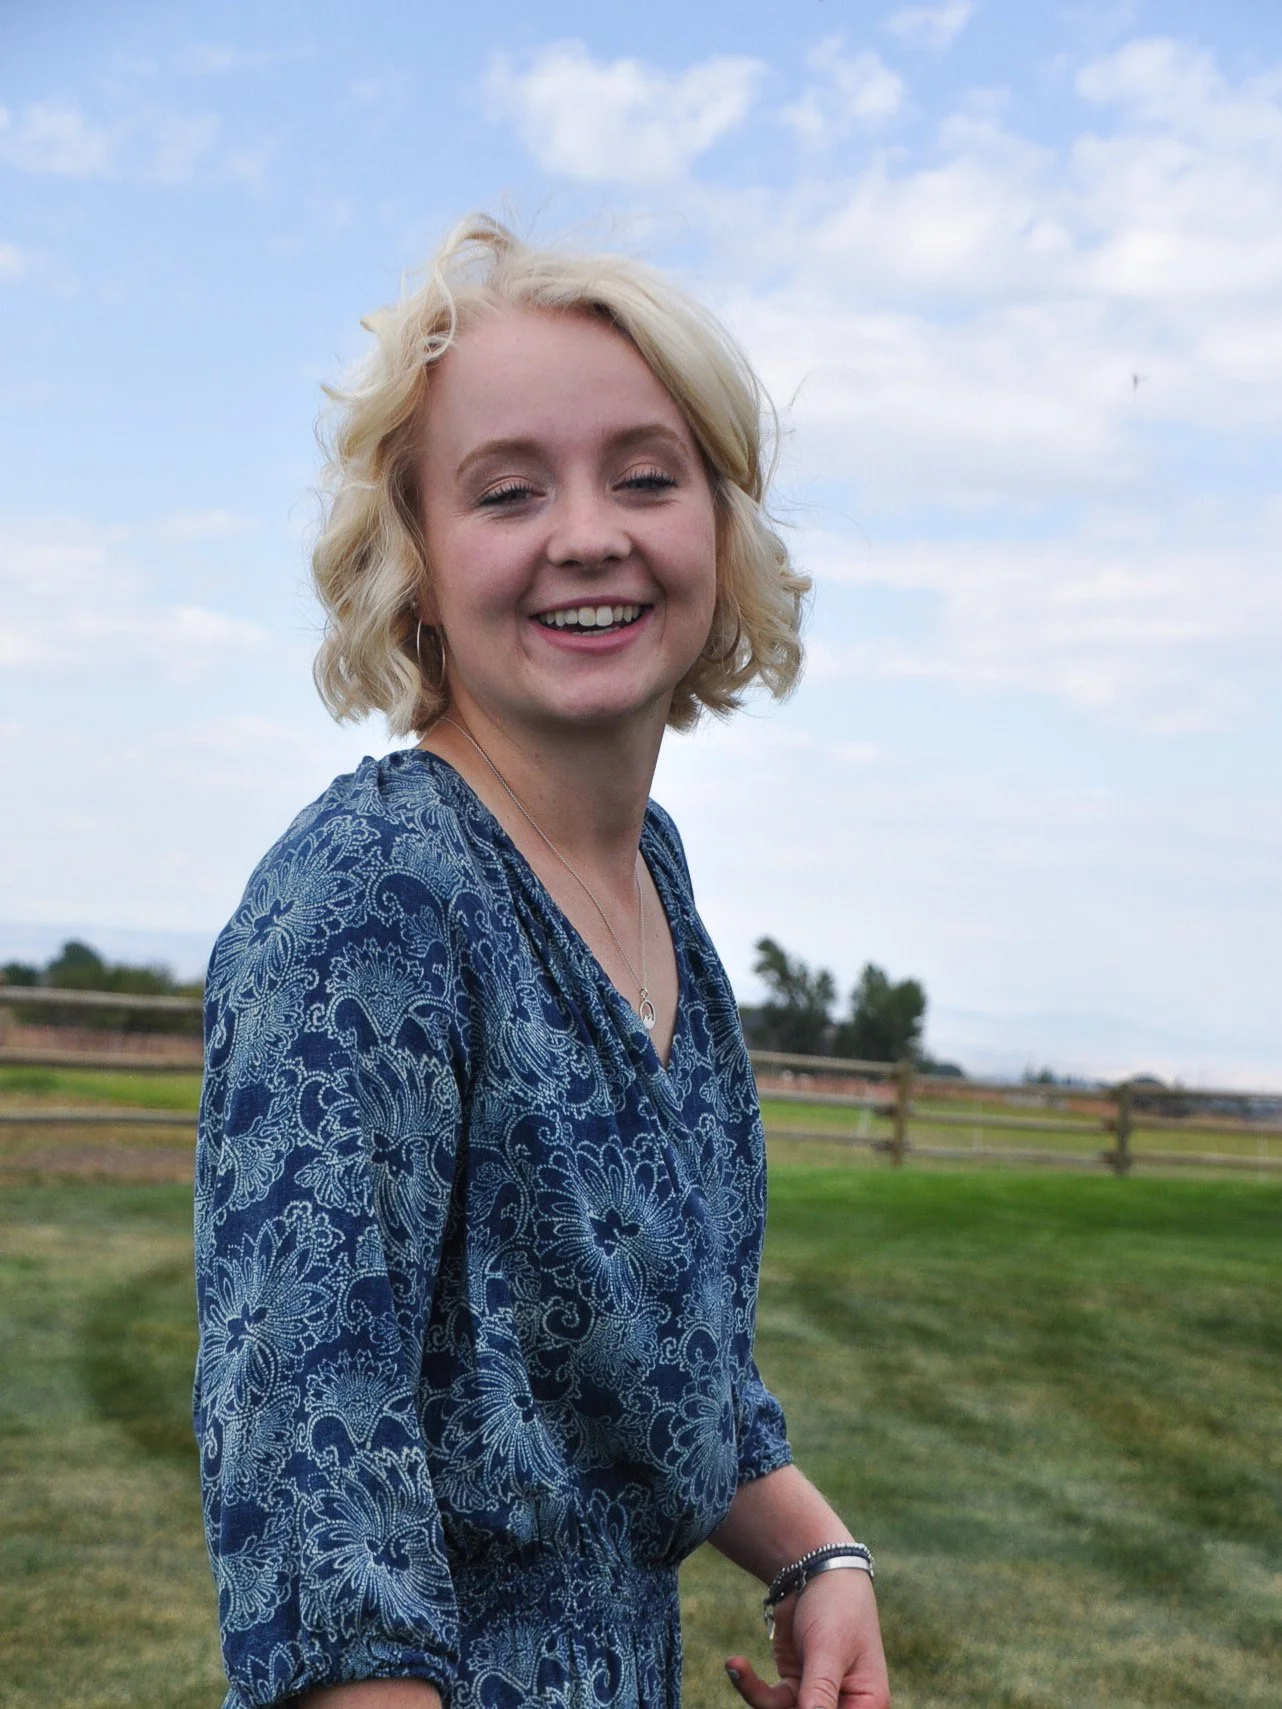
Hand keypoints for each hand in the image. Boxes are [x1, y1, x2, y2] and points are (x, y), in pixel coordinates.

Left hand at [725, 1568, 890, 1708]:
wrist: (814, 1569)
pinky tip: (734, 1664)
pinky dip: (750, 1685)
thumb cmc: (836, 1606)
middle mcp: (843, 1705)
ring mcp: (815, 1697)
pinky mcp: (792, 1686)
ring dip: (757, 1695)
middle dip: (782, 1708)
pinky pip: (768, 1700)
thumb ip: (820, 1693)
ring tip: (736, 1666)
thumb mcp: (829, 1649)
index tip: (796, 1702)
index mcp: (867, 1704)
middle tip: (767, 1694)